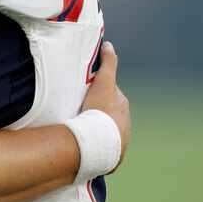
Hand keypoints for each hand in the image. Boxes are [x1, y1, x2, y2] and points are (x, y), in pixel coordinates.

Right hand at [80, 42, 130, 168]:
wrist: (97, 143)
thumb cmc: (100, 110)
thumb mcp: (103, 82)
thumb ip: (108, 63)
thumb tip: (109, 44)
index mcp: (122, 106)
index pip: (109, 94)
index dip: (96, 90)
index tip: (83, 92)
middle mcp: (125, 124)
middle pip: (107, 112)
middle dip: (96, 110)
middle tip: (78, 109)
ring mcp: (119, 141)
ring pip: (104, 130)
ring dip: (94, 129)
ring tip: (78, 127)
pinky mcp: (111, 157)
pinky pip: (101, 148)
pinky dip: (94, 144)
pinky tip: (82, 144)